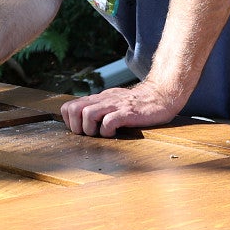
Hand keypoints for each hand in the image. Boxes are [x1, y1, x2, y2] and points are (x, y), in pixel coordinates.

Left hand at [59, 82, 183, 136]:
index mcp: (97, 99)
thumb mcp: (113, 102)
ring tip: (100, 134)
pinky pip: (109, 121)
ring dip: (90, 129)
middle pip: (74, 109)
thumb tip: (83, 121)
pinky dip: (107, 131)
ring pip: (87, 114)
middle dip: (76, 126)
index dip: (69, 120)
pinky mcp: (128, 113)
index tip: (79, 129)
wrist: (161, 95)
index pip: (69, 106)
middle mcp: (103, 101)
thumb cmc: (136, 103)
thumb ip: (99, 108)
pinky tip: (114, 133)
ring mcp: (115, 106)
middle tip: (88, 134)